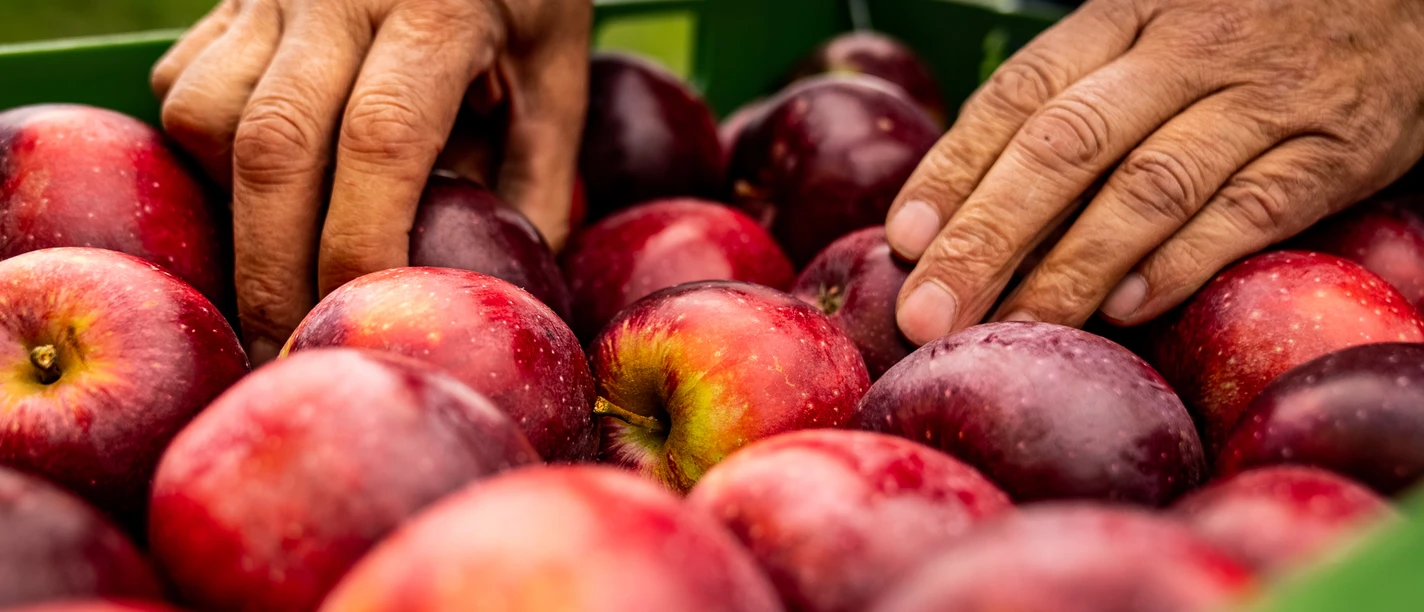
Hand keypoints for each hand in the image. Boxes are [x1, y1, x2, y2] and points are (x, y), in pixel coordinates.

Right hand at [151, 0, 589, 362]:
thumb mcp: (556, 63)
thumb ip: (540, 169)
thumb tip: (512, 282)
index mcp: (439, 7)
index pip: (380, 141)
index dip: (360, 245)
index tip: (361, 318)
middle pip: (273, 147)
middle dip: (272, 268)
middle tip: (284, 347)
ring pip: (208, 114)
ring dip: (235, 201)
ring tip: (282, 247)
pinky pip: (188, 82)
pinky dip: (212, 148)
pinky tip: (266, 176)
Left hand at [886, 0, 1423, 344]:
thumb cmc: (1242, 28)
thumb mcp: (1148, 33)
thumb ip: (1070, 100)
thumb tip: (959, 203)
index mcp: (1123, 16)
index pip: (1019, 95)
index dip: (955, 169)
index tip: (903, 239)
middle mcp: (1184, 52)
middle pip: (1067, 146)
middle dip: (988, 236)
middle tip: (929, 312)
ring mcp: (1262, 100)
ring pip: (1150, 186)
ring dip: (1071, 267)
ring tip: (1012, 328)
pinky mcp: (1335, 149)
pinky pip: (1252, 208)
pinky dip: (1185, 260)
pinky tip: (1127, 307)